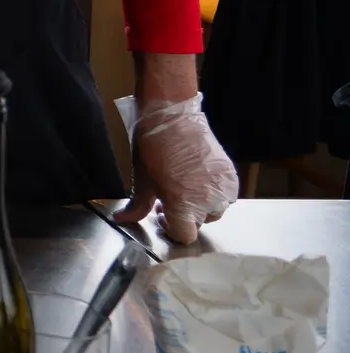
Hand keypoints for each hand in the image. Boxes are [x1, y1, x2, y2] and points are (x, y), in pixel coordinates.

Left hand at [113, 94, 238, 243]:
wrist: (172, 116)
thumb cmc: (153, 147)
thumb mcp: (142, 180)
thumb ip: (136, 206)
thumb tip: (121, 220)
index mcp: (185, 205)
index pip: (185, 236)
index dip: (170, 229)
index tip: (161, 214)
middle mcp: (209, 201)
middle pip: (198, 223)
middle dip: (182, 214)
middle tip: (168, 196)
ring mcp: (224, 188)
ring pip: (213, 211)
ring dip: (199, 205)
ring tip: (184, 186)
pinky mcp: (232, 175)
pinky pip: (225, 195)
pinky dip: (213, 193)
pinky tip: (198, 179)